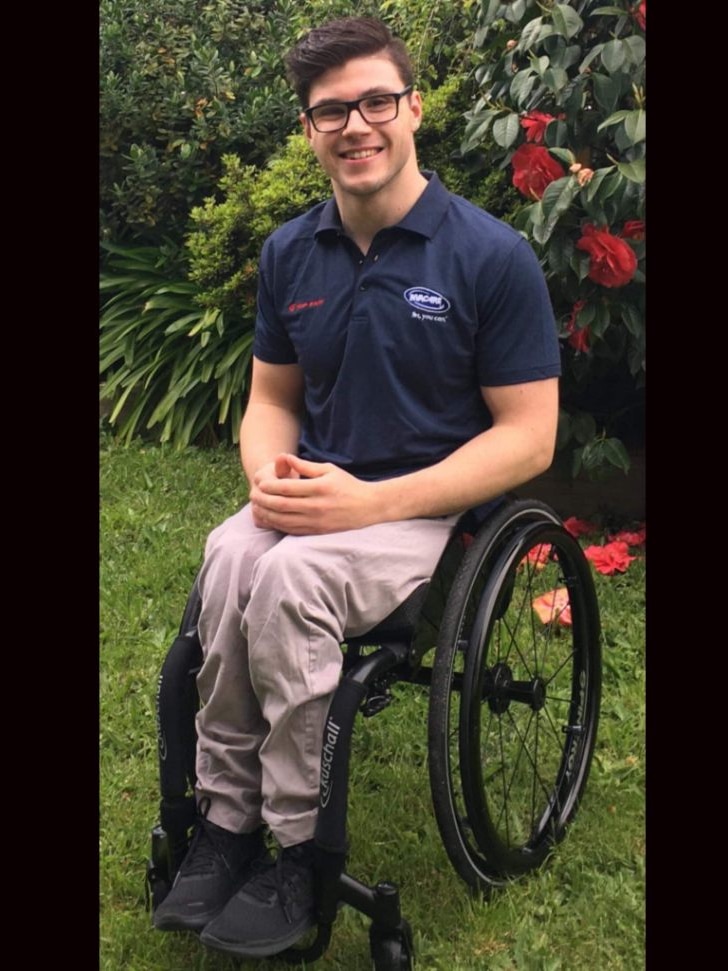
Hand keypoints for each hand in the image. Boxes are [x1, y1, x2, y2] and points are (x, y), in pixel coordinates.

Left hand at [249, 453, 378, 534]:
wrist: (368, 507)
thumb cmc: (348, 485)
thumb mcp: (329, 470)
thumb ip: (305, 466)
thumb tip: (284, 458)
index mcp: (319, 488)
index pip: (287, 488)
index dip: (269, 486)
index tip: (260, 483)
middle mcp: (316, 506)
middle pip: (281, 504)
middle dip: (263, 500)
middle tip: (252, 495)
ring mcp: (316, 521)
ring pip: (283, 520)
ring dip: (266, 514)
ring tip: (256, 508)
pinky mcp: (317, 531)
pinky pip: (291, 530)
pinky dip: (277, 525)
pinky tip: (269, 519)